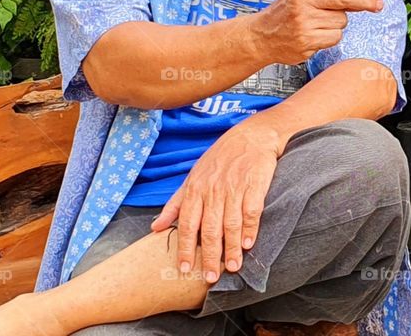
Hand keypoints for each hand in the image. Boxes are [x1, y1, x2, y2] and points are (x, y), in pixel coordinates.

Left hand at [150, 121, 281, 281]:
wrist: (252, 135)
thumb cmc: (221, 157)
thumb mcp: (193, 176)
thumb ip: (175, 203)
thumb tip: (156, 227)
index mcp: (196, 189)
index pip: (187, 223)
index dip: (185, 248)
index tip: (184, 268)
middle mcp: (213, 190)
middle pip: (210, 229)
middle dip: (210, 256)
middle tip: (210, 277)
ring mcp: (234, 188)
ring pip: (231, 224)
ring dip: (231, 249)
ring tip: (232, 267)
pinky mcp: (255, 185)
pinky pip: (251, 212)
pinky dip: (250, 229)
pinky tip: (249, 244)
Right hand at [250, 0, 382, 64]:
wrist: (263, 36)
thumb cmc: (290, 9)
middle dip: (366, 0)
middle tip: (378, 4)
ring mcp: (303, 20)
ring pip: (342, 20)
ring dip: (338, 22)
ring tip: (319, 21)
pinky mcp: (307, 40)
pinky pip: (336, 36)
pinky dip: (331, 36)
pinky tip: (316, 33)